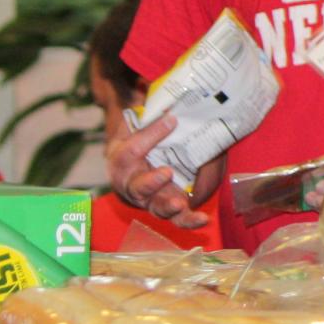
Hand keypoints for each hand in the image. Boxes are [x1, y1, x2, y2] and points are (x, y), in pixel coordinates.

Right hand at [105, 114, 211, 228]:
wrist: (141, 159)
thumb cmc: (141, 136)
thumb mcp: (139, 122)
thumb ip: (148, 115)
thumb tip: (168, 103)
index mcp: (121, 159)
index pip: (130, 150)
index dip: (150, 135)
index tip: (171, 120)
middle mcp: (132, 183)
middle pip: (136, 187)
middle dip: (150, 182)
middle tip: (166, 172)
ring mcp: (150, 199)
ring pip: (155, 207)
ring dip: (168, 206)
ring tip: (180, 203)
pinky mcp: (167, 208)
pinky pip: (176, 219)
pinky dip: (189, 221)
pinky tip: (203, 219)